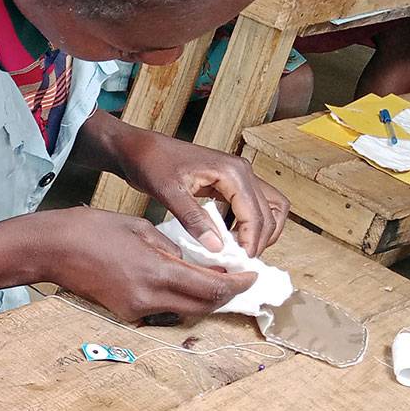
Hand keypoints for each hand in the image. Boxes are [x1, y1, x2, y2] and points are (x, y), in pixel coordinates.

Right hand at [39, 207, 258, 322]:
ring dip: (203, 297)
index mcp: (156, 272)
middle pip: (204, 306)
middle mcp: (149, 298)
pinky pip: (163, 309)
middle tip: (240, 278)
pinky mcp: (125, 313)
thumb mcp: (141, 229)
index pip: (212, 287)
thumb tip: (197, 262)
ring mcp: (135, 310)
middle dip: (226, 294)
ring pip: (185, 310)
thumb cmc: (91, 230)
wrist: (51, 249)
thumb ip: (174, 249)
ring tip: (213, 277)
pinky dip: (179, 298)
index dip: (238, 283)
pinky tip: (182, 281)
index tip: (252, 274)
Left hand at [115, 130, 288, 256]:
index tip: (241, 262)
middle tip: (242, 261)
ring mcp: (238, 176)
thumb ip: (194, 219)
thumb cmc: (151, 163)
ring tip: (242, 251)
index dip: (252, 240)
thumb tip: (217, 247)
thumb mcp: (169, 193)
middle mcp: (242, 171)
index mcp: (232, 172)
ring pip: (269, 207)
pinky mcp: (230, 183)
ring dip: (262, 230)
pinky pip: (253, 205)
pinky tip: (231, 239)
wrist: (139, 149)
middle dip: (260, 239)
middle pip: (270, 212)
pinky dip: (251, 223)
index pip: (256, 213)